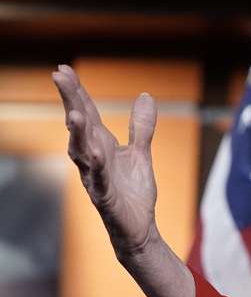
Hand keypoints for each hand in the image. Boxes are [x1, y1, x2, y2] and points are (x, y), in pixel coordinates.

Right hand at [52, 64, 159, 257]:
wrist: (139, 228)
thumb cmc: (133, 192)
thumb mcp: (141, 152)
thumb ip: (141, 126)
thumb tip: (145, 95)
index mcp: (100, 145)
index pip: (87, 113)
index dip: (76, 91)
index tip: (63, 68)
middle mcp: (92, 158)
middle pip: (79, 125)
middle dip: (70, 101)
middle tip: (59, 76)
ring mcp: (95, 177)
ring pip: (81, 152)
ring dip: (78, 133)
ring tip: (75, 113)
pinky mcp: (104, 196)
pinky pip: (98, 179)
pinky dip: (95, 166)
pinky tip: (95, 153)